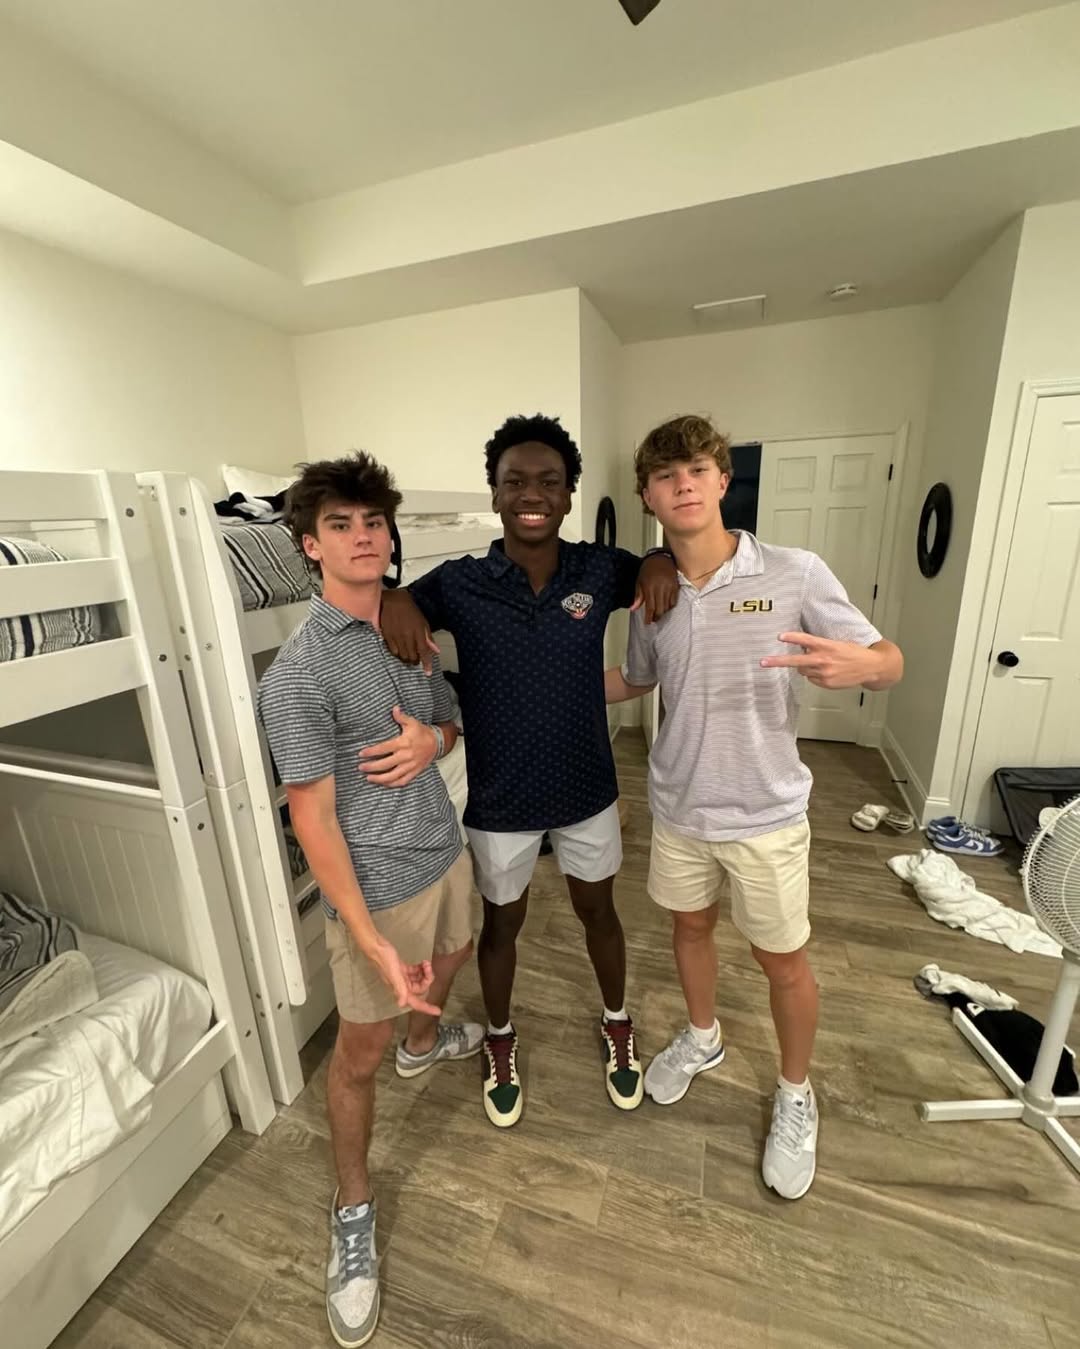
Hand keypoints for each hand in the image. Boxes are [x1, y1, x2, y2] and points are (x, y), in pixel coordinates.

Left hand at [359, 706, 438, 786]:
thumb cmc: (421, 732)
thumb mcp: (412, 722)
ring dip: (379, 779)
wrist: (437, 743)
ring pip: (392, 776)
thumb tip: (394, 708)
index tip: (361, 754)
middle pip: (385, 764)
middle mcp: (405, 756)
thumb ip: (401, 717)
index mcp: (403, 743)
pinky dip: (391, 784)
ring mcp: (410, 766)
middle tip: (360, 767)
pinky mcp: (414, 772)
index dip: (371, 752)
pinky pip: (402, 781)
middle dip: (371, 767)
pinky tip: (383, 783)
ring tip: (368, 778)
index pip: (383, 749)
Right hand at [363, 933, 440, 1015]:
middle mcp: (401, 986)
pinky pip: (415, 972)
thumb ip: (399, 988)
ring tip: (425, 962)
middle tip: (428, 966)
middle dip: (427, 979)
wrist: (376, 946)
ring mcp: (402, 978)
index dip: (427, 1008)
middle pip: (420, 989)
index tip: (438, 1011)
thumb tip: (402, 1004)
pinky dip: (420, 968)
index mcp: (400, 989)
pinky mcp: (402, 970)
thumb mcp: (394, 973)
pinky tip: (422, 962)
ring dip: (425, 972)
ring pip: (419, 980)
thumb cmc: (384, 959)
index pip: (415, 1003)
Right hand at [380, 589, 439, 672]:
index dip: (426, 664)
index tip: (428, 673)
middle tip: (416, 659)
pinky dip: (397, 653)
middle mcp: (407, 636)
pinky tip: (399, 650)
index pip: (423, 652)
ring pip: (402, 656)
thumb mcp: (423, 622)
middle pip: (412, 657)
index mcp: (418, 632)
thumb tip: (436, 651)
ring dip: (406, 658)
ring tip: (408, 655)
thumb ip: (428, 638)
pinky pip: (392, 651)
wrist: (393, 601)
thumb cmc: (410, 611)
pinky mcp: (387, 636)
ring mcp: (396, 637)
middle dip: (415, 661)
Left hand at [632, 553, 678, 623]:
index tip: (647, 622)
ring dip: (663, 612)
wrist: (661, 558)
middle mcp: (660, 588)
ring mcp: (669, 588)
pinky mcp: (676, 587)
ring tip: (658, 614)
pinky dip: (670, 606)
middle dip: (656, 617)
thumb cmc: (648, 569)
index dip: (649, 617)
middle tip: (653, 620)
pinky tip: (666, 606)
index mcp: (650, 587)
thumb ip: (638, 596)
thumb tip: (633, 608)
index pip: (650, 607)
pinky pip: (674, 601)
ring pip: (667, 607)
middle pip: (660, 609)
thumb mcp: (639, 582)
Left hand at [759, 631, 884, 688]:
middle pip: (795, 661)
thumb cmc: (854, 653)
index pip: (806, 640)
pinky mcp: (826, 684)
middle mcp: (824, 660)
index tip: (780, 636)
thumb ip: (819, 646)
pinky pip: (812, 679)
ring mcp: (824, 674)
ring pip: (803, 670)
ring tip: (820, 663)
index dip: (792, 638)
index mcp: (827, 646)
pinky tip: (828, 671)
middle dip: (777, 662)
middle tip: (763, 662)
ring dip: (805, 666)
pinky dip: (815, 675)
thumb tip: (802, 648)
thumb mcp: (837, 644)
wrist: (871, 667)